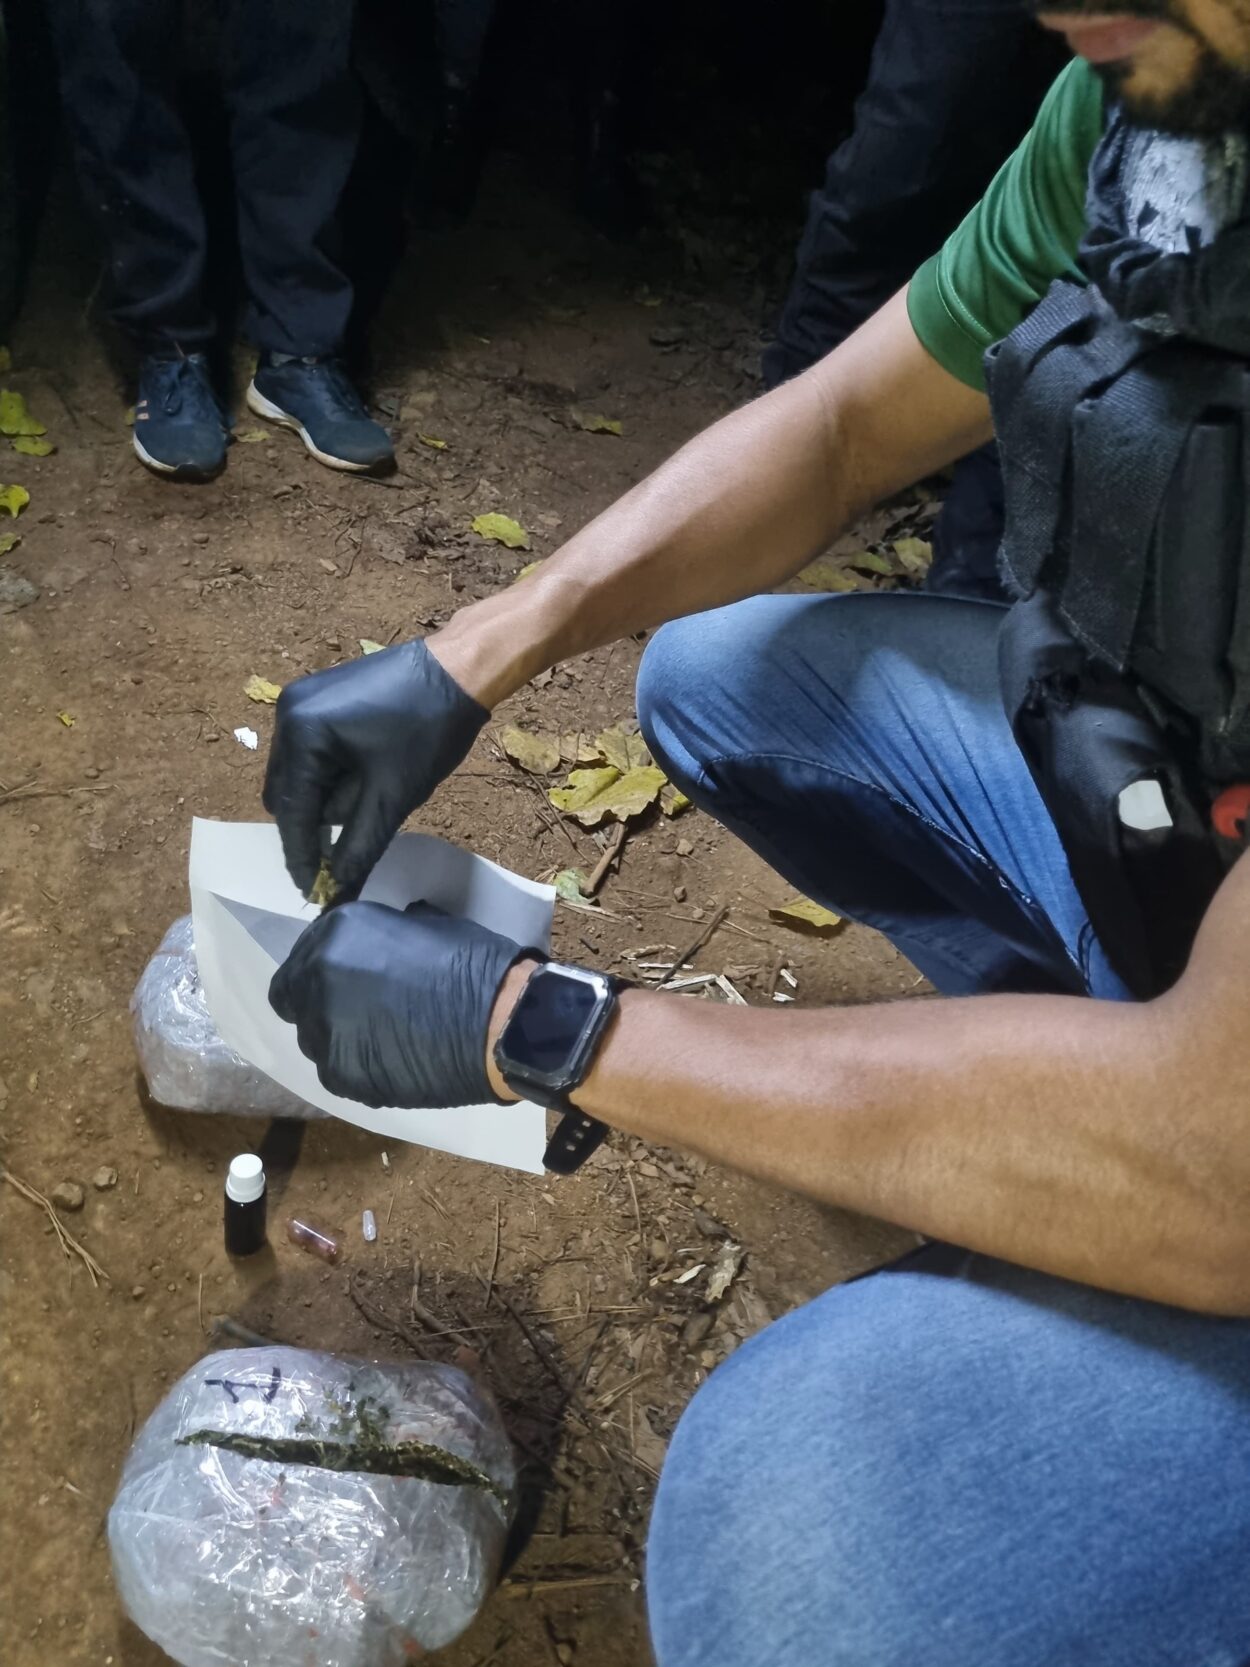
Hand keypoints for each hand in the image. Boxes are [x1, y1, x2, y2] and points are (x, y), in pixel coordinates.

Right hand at [262, 638, 488, 900]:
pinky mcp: (319, 698)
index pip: (291, 812)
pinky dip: (331, 775)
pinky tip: (366, 778)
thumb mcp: (392, 796)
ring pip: (298, 775)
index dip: (303, 857)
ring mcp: (300, 701)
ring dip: (326, 799)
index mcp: (301, 732)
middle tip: (348, 851)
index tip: (313, 894)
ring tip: (370, 801)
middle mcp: (287, 712)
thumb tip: (335, 893)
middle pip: (286, 794)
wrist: (461, 668)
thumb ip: (358, 847)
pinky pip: (311, 752)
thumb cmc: (429, 729)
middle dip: (315, 825)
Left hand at [269, 900, 534, 1108]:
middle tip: (358, 1008)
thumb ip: (381, 937)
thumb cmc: (473, 963)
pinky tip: (393, 1058)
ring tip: (382, 1036)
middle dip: (320, 1001)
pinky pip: (337, 1070)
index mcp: (336, 935)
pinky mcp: (344, 1077)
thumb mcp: (422, 925)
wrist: (503, 1022)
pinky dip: (359, 1064)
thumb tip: (377, 947)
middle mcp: (318, 982)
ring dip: (338, 1035)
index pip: (301, 955)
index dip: (321, 968)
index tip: (345, 975)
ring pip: (314, 1039)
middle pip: (294, 999)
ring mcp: (327, 1034)